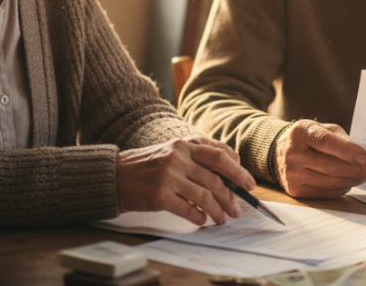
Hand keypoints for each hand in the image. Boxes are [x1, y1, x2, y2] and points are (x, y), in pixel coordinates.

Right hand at [117, 137, 255, 225]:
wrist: (115, 175)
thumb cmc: (148, 165)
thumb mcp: (172, 151)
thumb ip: (198, 154)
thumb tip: (231, 164)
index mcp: (184, 145)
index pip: (219, 156)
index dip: (238, 171)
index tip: (249, 184)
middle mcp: (178, 158)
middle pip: (215, 179)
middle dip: (230, 196)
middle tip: (237, 209)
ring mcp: (168, 177)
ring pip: (204, 195)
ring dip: (217, 210)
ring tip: (222, 219)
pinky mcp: (159, 196)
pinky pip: (187, 209)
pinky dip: (199, 216)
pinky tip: (203, 220)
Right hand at [273, 120, 365, 198]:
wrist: (280, 152)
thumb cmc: (309, 139)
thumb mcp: (322, 129)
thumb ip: (340, 138)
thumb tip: (362, 155)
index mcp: (301, 132)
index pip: (326, 142)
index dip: (348, 151)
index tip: (365, 157)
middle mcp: (293, 153)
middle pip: (330, 166)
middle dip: (356, 169)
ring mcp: (292, 173)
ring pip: (329, 182)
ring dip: (352, 180)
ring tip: (365, 176)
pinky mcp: (295, 190)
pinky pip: (324, 193)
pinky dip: (341, 189)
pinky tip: (350, 183)